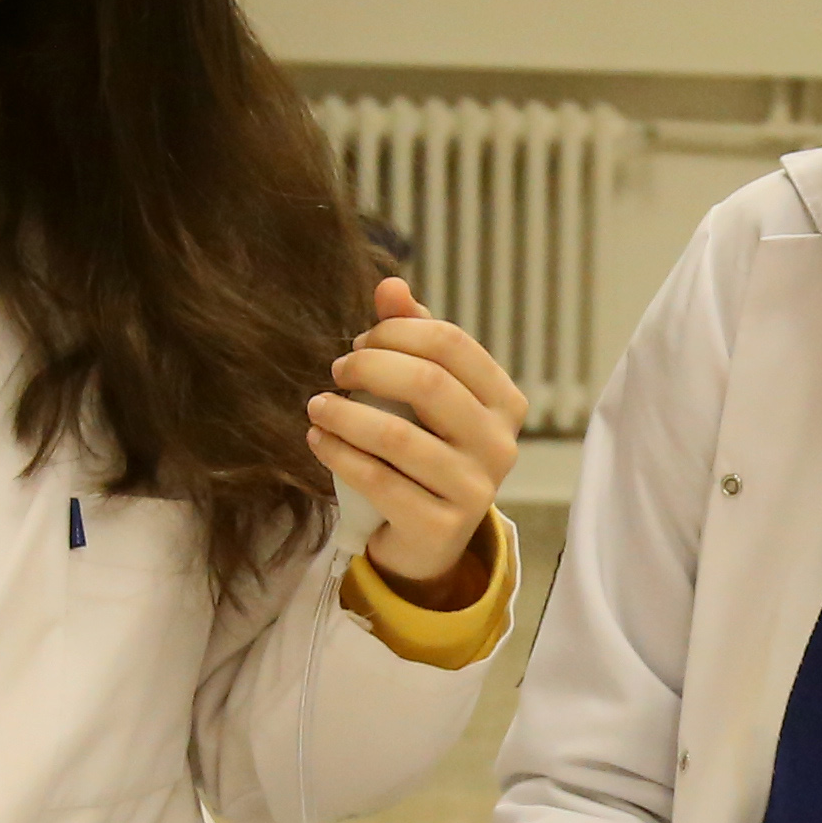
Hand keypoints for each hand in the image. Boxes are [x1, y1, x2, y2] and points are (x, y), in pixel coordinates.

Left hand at [310, 277, 527, 590]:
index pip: (450, 343)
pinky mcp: (441, 526)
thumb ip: (413, 337)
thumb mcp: (426, 393)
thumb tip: (390, 283)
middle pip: (427, 382)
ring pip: (397, 436)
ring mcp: (475, 489)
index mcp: (505, 402)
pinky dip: (339, 454)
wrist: (429, 540)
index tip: (359, 342)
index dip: (395, 332)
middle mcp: (500, 444)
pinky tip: (317, 440)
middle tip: (337, 371)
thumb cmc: (428, 451)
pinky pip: (379, 480)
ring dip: (344, 414)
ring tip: (316, 406)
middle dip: (369, 367)